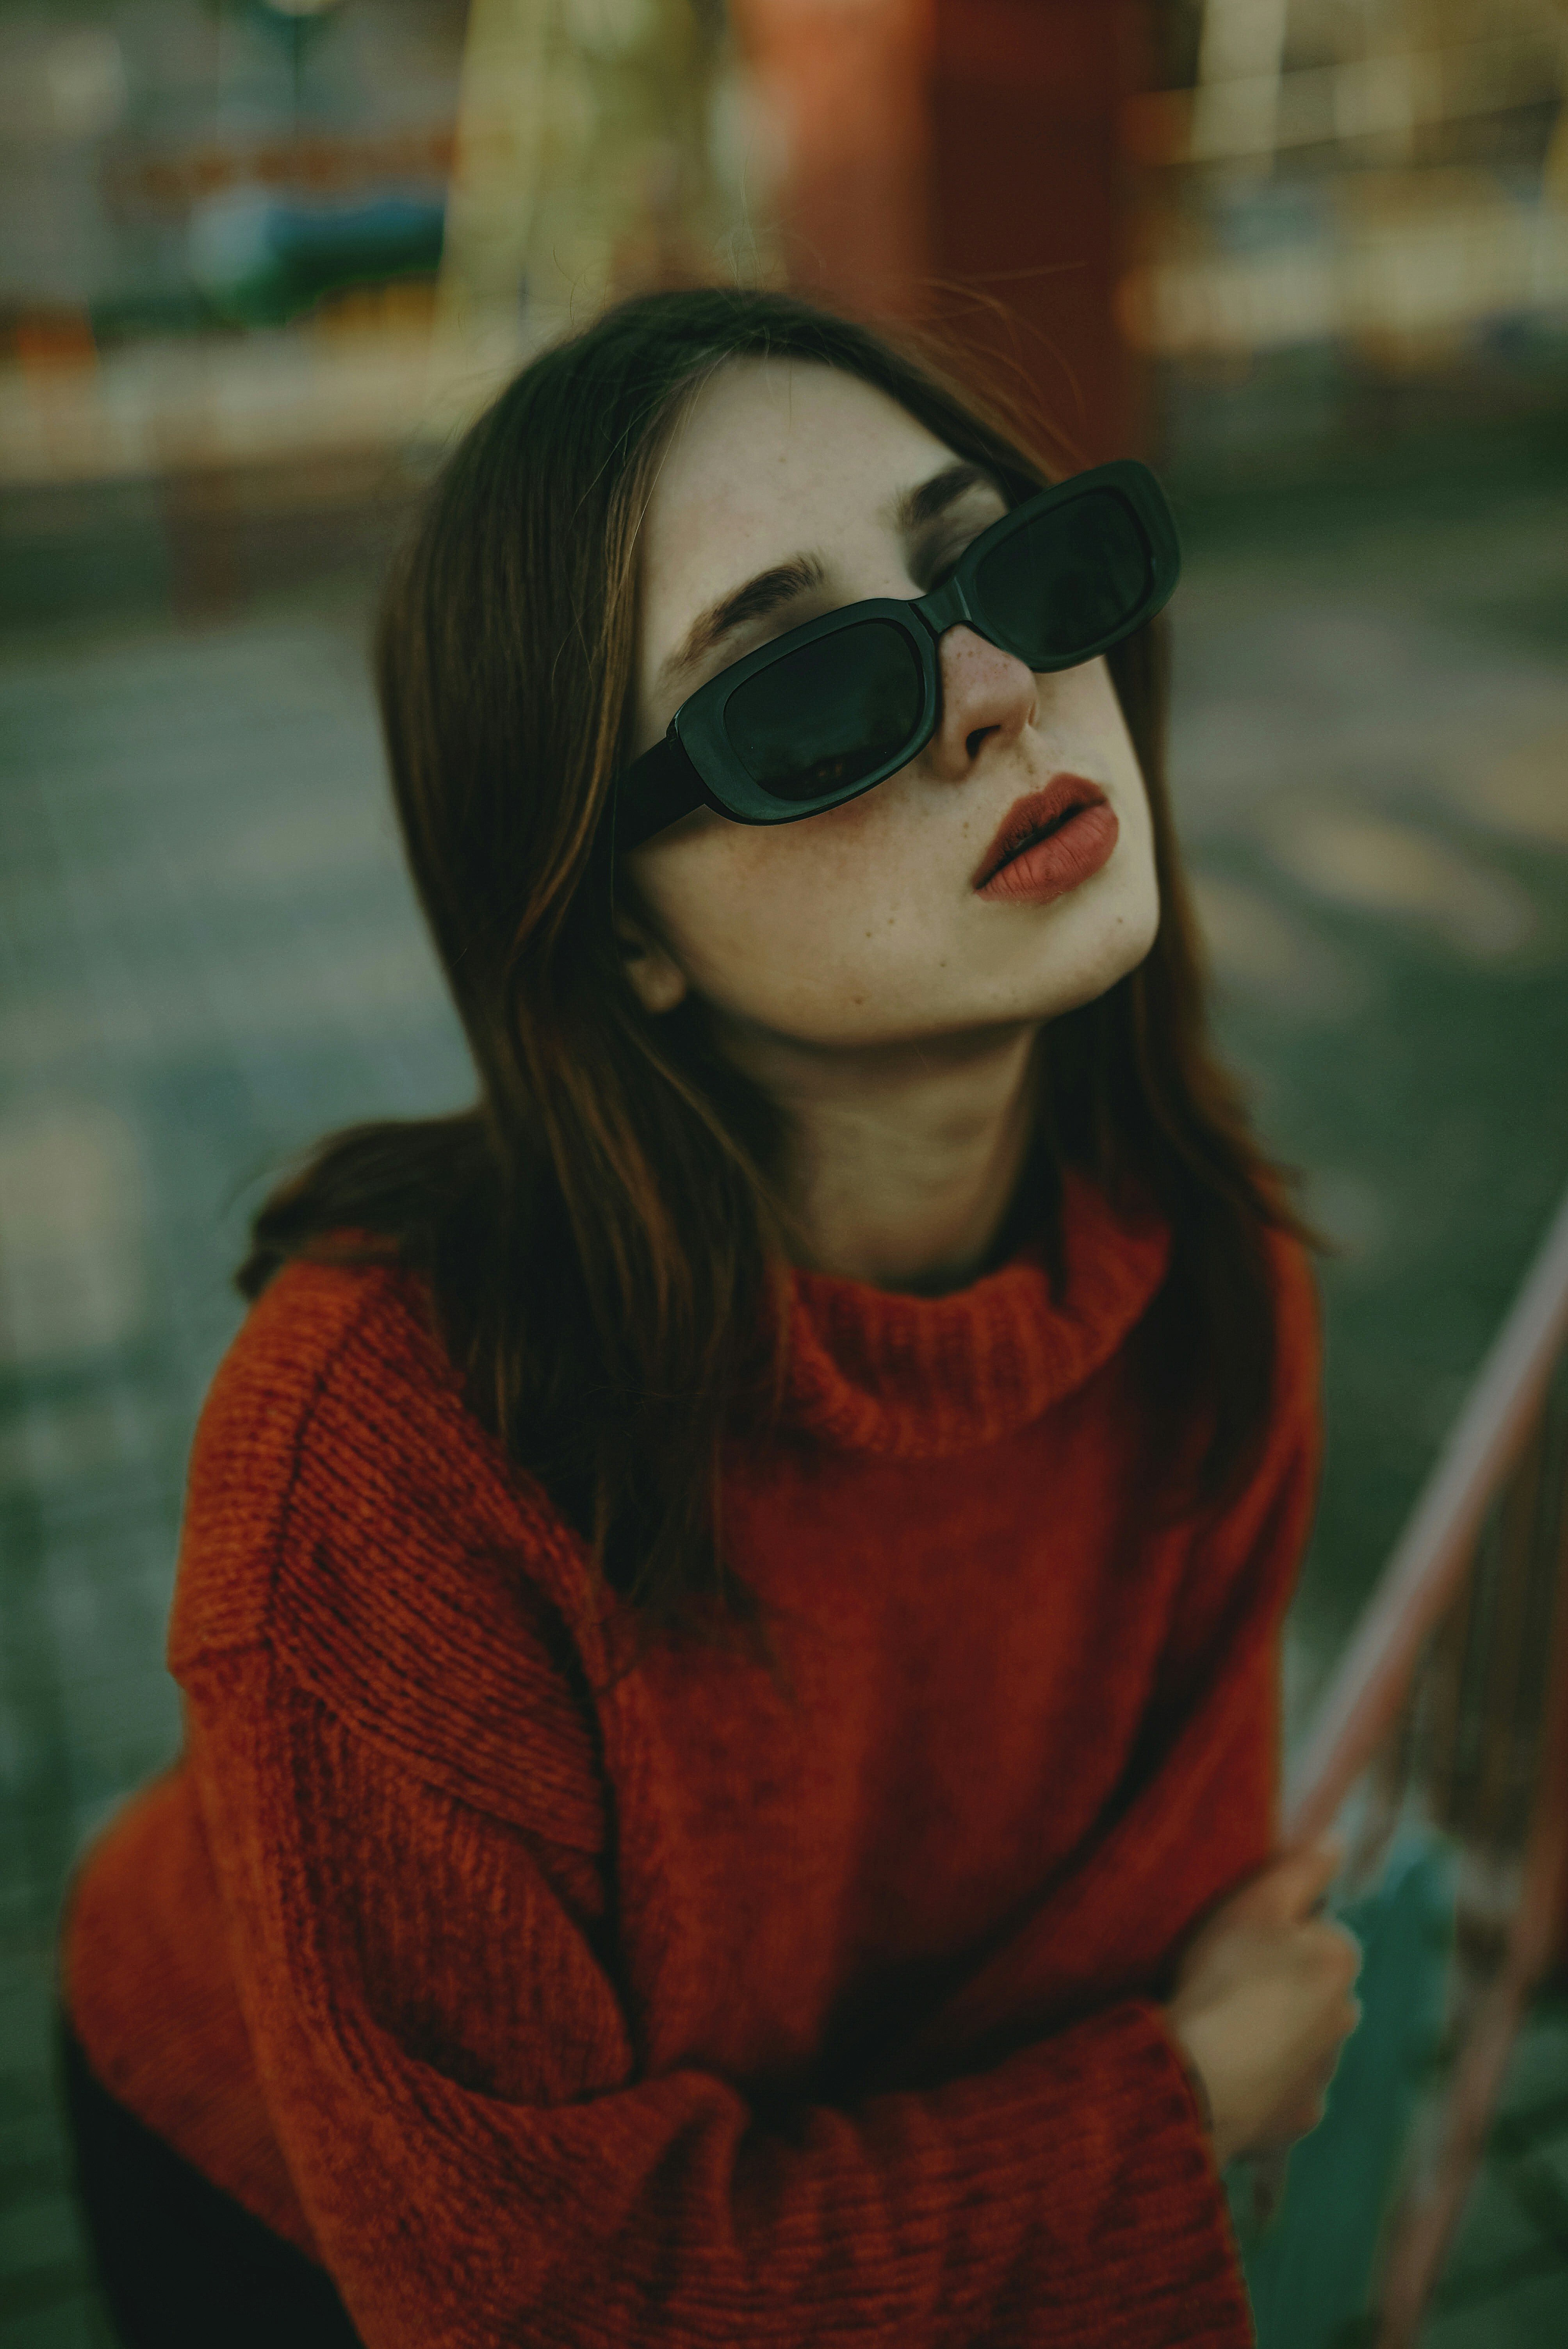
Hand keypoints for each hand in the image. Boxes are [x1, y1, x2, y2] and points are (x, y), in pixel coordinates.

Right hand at [1161, 1837, 1361, 2169]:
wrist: (1199, 2075)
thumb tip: (1339, 1839)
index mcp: (1340, 1961)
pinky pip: (1282, 2089)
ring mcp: (1323, 2074)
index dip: (1280, 1931)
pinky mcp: (1299, 2118)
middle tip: (1228, 1980)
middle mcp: (1345, 2019)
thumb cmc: (1224, 1976)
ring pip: (1301, 2040)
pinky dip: (1262, 2080)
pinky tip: (1226, 2069)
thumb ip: (1302, 1868)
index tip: (1240, 1939)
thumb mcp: (1256, 1903)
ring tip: (1221, 2027)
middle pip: (1315, 1988)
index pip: (1322, 1932)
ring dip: (1274, 2032)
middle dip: (1284, 1984)